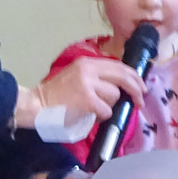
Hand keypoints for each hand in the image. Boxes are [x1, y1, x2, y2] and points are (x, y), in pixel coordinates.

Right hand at [15, 57, 145, 126]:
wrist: (37, 105)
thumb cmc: (56, 96)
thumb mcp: (76, 77)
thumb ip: (96, 77)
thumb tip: (121, 86)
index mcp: (87, 62)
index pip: (118, 65)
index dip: (133, 76)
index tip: (141, 86)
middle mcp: (89, 69)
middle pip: (123, 76)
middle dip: (135, 88)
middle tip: (140, 100)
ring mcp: (88, 84)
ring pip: (114, 95)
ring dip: (109, 106)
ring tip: (96, 110)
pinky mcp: (87, 100)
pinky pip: (106, 109)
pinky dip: (102, 116)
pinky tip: (92, 116)